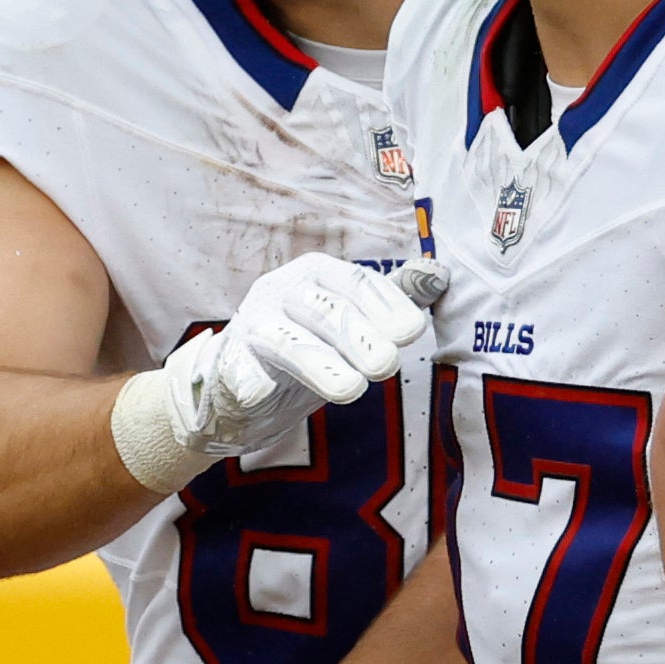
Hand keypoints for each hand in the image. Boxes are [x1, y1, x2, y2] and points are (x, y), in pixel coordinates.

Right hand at [161, 254, 441, 457]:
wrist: (243, 383)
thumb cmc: (312, 344)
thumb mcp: (355, 320)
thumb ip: (394, 299)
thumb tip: (438, 274)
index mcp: (317, 272)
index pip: (356, 282)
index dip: (386, 306)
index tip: (412, 332)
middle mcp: (282, 289)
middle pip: (324, 308)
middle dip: (359, 336)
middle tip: (388, 366)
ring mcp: (251, 324)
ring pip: (285, 340)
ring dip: (319, 364)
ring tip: (351, 391)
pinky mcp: (227, 363)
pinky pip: (236, 368)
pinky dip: (247, 378)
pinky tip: (262, 390)